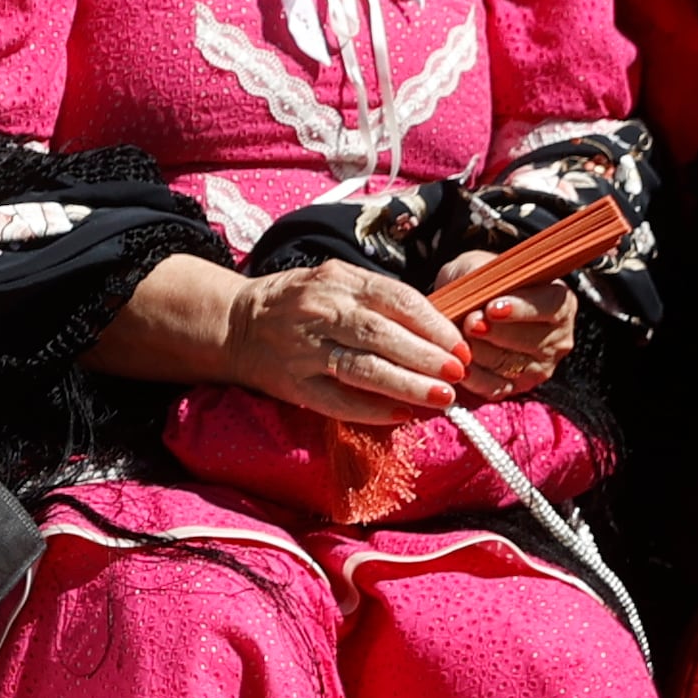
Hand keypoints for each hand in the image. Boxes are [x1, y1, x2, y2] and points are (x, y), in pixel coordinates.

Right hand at [220, 261, 466, 425]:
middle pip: (382, 336)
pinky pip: (336, 401)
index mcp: (340, 282)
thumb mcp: (338, 283)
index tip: (460, 347)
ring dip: (407, 386)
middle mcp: (322, 313)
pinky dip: (370, 410)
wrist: (236, 323)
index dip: (433, 325)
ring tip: (441, 398)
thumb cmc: (301, 302)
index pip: (397, 300)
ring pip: (363, 369)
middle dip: (426, 357)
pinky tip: (399, 416)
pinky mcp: (293, 383)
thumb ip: (380, 301)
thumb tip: (437, 333)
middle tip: (458, 375)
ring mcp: (305, 350)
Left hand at [452, 280, 576, 402]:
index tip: (492, 307)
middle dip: (495, 333)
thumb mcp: (481, 267)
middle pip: (530, 340)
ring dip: (480, 353)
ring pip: (510, 364)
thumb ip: (484, 276)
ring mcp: (540, 366)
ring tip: (458, 341)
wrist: (466, 308)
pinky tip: (460, 366)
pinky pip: (496, 388)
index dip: (521, 308)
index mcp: (558, 302)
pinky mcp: (518, 387)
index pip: (549, 305)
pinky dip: (474, 378)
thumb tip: (479, 296)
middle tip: (469, 323)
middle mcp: (557, 337)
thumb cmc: (479, 284)